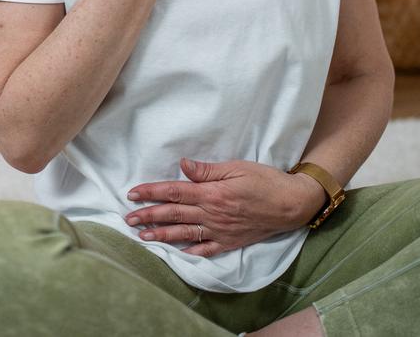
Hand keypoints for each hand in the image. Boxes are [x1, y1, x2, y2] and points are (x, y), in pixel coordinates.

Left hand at [123, 158, 324, 257]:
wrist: (291, 204)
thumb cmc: (265, 180)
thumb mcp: (236, 168)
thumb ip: (207, 170)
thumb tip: (182, 165)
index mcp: (212, 193)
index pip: (174, 192)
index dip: (152, 192)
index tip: (133, 194)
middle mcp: (212, 214)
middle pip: (174, 215)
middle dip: (149, 216)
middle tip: (128, 218)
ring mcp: (220, 230)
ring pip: (184, 234)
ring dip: (162, 235)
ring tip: (142, 236)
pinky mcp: (230, 241)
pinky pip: (206, 249)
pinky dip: (190, 252)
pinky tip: (176, 253)